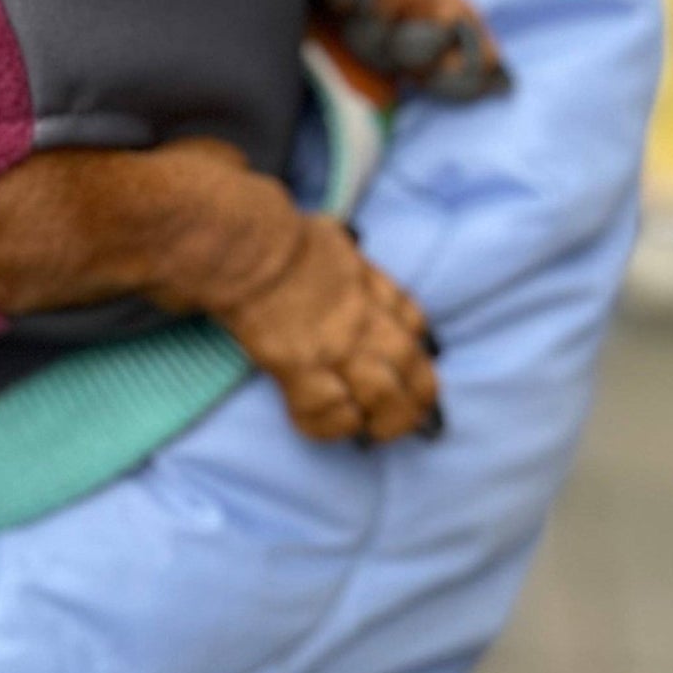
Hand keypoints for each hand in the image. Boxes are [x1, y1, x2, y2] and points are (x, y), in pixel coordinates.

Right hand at [216, 213, 443, 443]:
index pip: (414, 323)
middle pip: (409, 365)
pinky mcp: (298, 369)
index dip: (422, 350)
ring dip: (387, 420)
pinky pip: (327, 410)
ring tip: (378, 433)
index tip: (418, 366)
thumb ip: (351, 260)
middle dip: (419, 396)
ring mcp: (333, 347)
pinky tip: (337, 422)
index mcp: (371, 287)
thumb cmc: (285, 238)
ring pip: (380, 395)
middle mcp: (361, 321)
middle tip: (417, 417)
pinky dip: (336, 423)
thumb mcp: (335, 238)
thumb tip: (353, 255)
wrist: (250, 251)